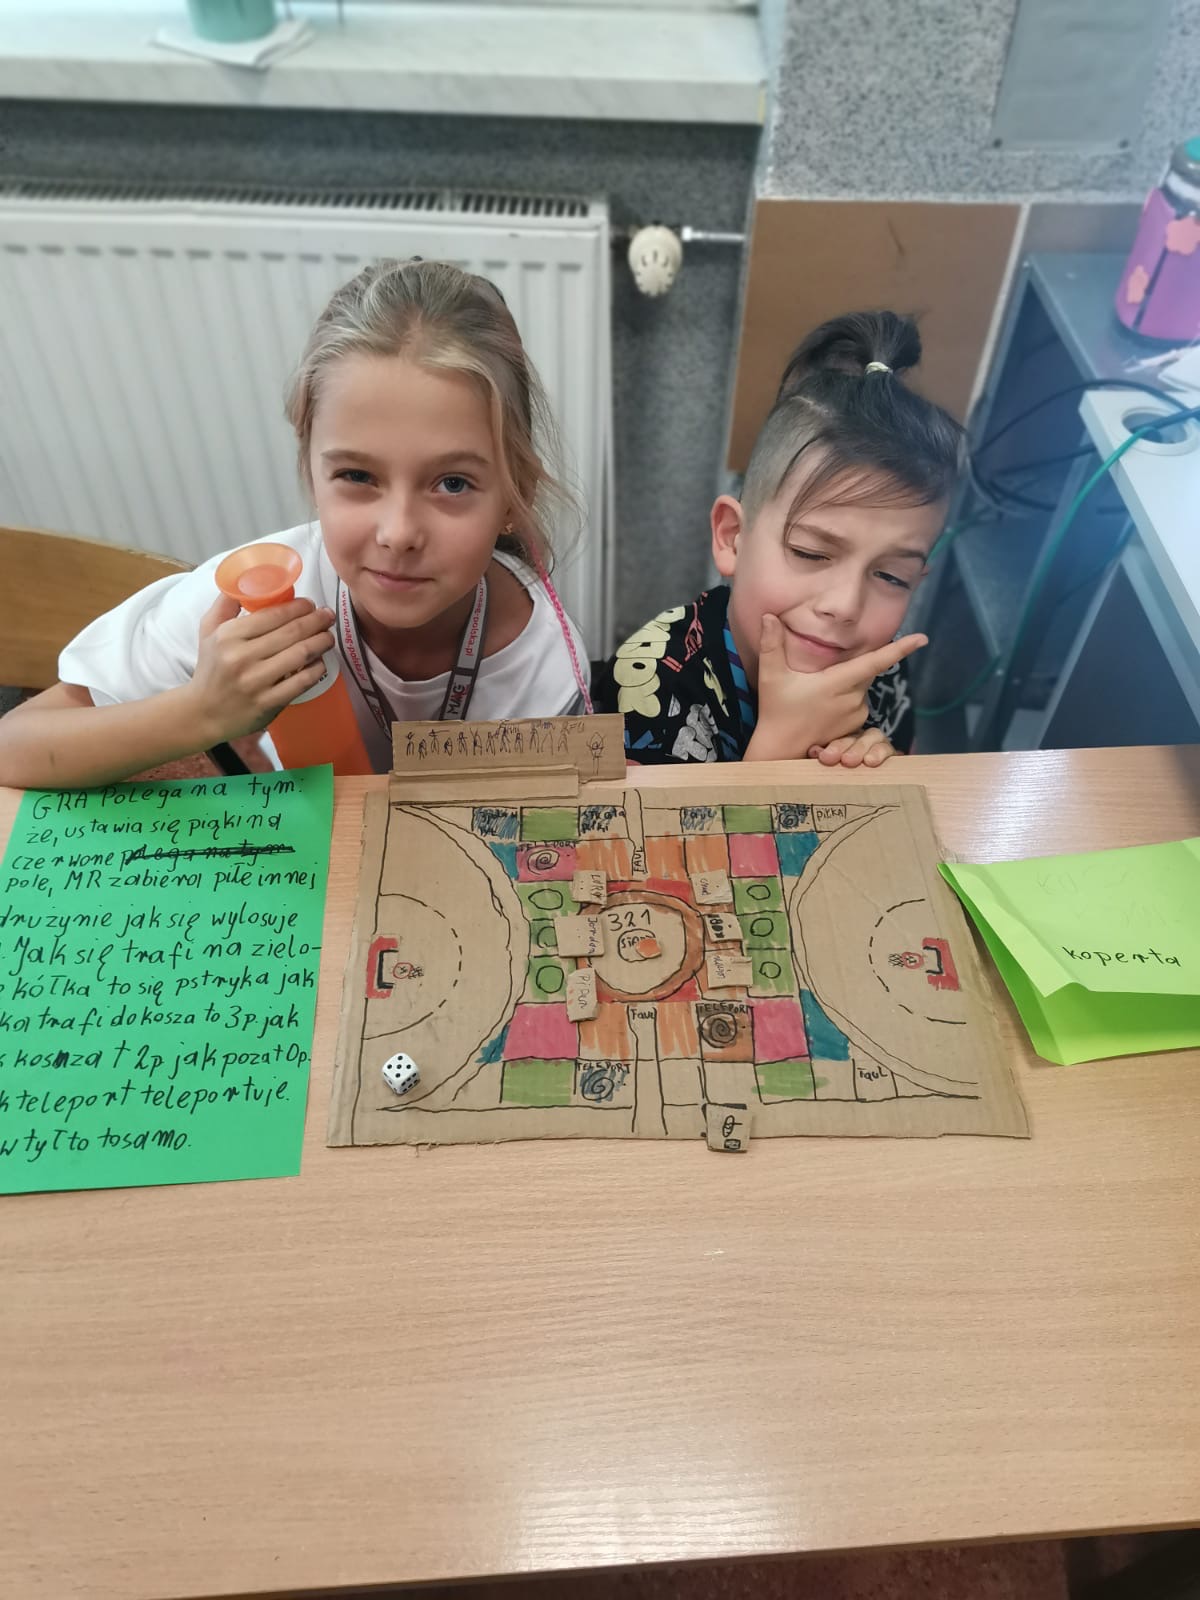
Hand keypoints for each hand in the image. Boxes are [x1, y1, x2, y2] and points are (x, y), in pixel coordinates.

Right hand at [184, 594, 335, 742]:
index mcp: (229, 636)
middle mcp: (241, 657)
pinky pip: (301, 682)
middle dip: (316, 620)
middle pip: (291, 632)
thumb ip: (225, 604)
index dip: (298, 607)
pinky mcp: (268, 703)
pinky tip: (320, 662)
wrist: (203, 713)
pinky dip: (316, 669)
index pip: (272, 615)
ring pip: (300, 654)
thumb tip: (244, 580)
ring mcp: (256, 682)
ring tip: (328, 636)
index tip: (310, 604)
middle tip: (328, 616)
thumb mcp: (208, 631)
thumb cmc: (210, 668)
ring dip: (321, 642)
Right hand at [744, 615, 926, 760]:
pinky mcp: (856, 726)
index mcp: (837, 683)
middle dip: (853, 665)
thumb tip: (768, 616)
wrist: (780, 748)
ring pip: (861, 687)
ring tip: (816, 696)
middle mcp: (853, 699)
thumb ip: (771, 645)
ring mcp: (857, 714)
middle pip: (866, 671)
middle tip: (824, 676)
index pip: (875, 662)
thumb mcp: (771, 676)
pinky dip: (846, 699)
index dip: (899, 650)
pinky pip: (858, 703)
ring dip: (846, 684)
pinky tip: (823, 708)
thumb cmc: (776, 710)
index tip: (922, 639)